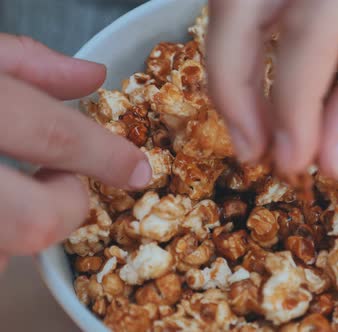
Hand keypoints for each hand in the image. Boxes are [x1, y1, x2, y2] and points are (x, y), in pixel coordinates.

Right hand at [0, 35, 150, 266]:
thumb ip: (30, 65)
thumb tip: (93, 75)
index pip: (56, 138)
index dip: (106, 158)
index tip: (136, 170)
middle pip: (36, 221)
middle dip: (62, 209)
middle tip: (54, 185)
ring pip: (7, 253)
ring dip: (20, 231)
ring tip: (11, 194)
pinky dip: (0, 241)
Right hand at [207, 0, 337, 176]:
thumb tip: (327, 156)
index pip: (309, 32)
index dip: (292, 104)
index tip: (292, 161)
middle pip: (238, 6)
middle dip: (233, 86)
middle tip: (251, 151)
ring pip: (231, 3)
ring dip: (231, 67)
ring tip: (253, 127)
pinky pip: (250, 2)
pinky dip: (244, 44)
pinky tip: (259, 84)